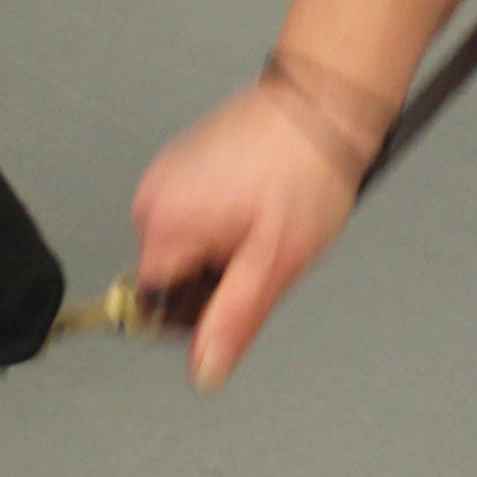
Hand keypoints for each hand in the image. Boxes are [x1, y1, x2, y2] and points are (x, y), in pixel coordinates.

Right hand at [128, 74, 375, 393]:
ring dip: (221, 245)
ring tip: (265, 220)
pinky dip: (223, 217)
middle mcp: (154, 195)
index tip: (238, 288)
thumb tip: (203, 371)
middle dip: (214, 274)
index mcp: (165, 222)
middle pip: (170, 271)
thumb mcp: (275, 263)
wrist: (323, 104)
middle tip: (262, 250)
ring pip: (185, 242)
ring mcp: (167, 173)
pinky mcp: (184, 159)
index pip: (156, 301)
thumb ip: (232, 321)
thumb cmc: (306, 172)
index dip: (199, 307)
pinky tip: (258, 200)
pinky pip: (193, 211)